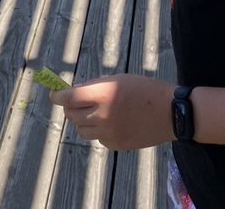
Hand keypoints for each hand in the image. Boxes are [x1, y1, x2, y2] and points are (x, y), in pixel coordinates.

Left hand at [50, 75, 174, 150]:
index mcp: (102, 95)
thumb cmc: (144, 89)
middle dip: (69, 109)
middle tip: (73, 104)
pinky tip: (109, 123)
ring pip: (82, 130)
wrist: (170, 112)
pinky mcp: (116, 145)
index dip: (58, 96)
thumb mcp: (117, 79)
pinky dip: (98, 131)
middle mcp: (102, 116)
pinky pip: (98, 139)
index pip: (68, 98)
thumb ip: (94, 87)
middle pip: (72, 116)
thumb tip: (75, 93)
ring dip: (82, 121)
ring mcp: (109, 133)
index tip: (55, 95)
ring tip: (92, 113)